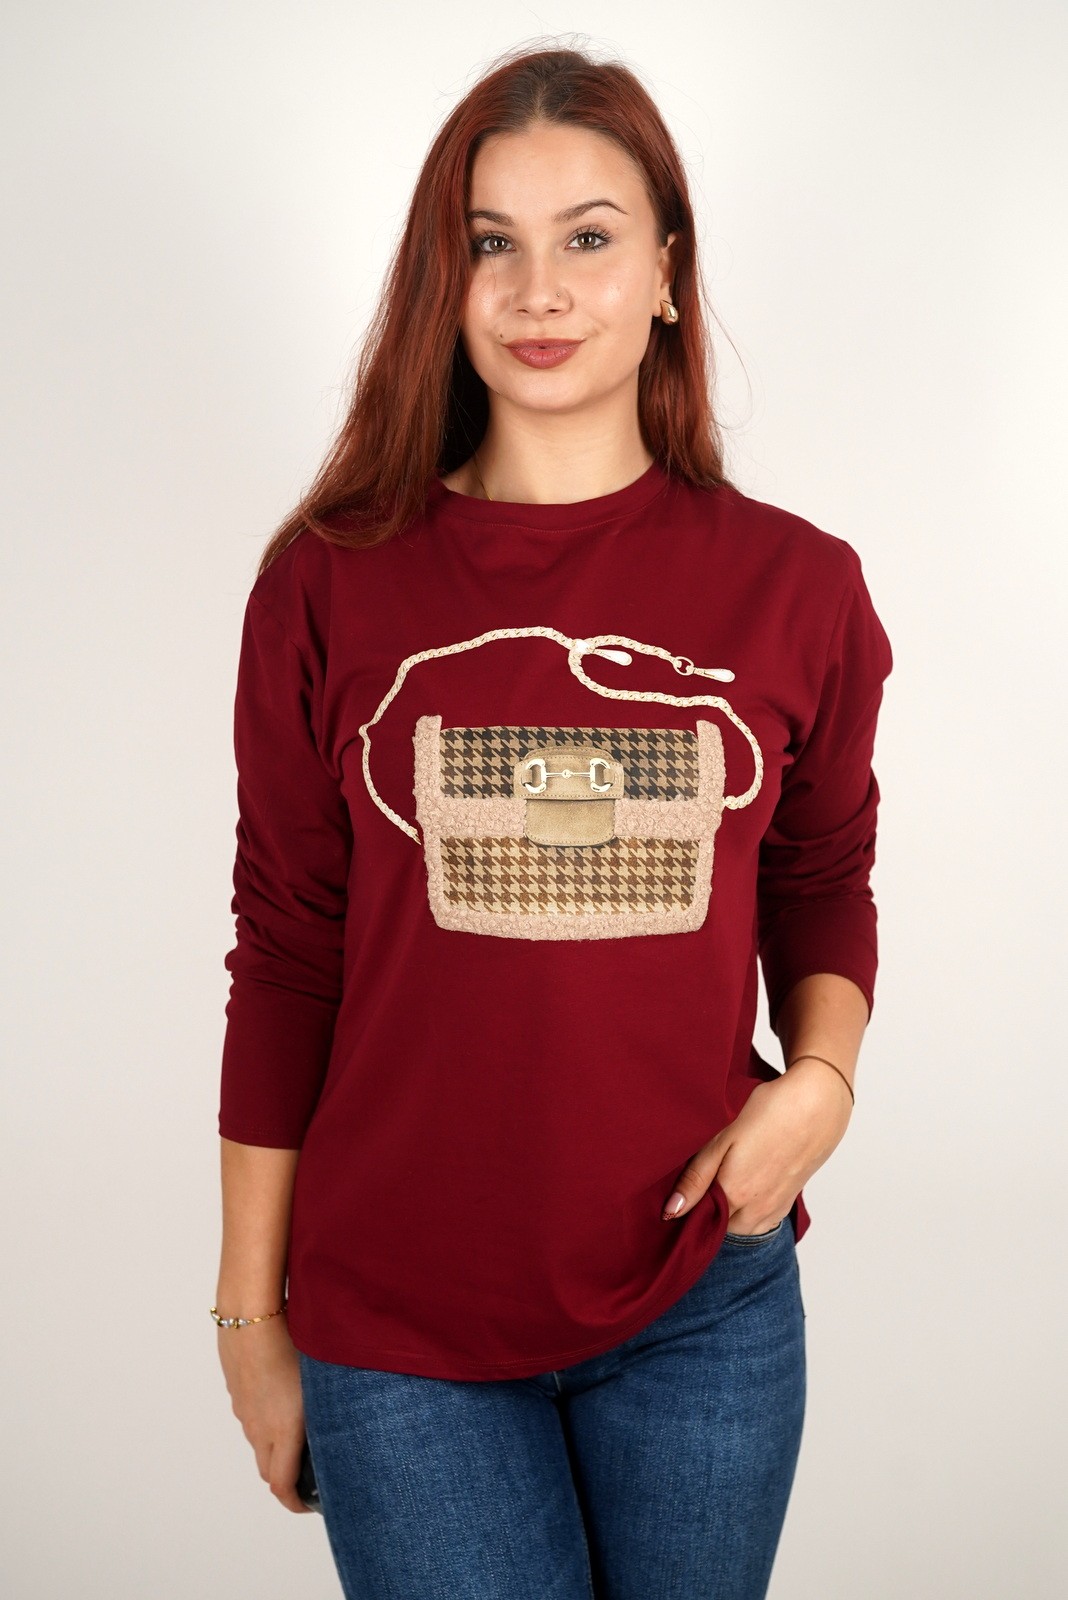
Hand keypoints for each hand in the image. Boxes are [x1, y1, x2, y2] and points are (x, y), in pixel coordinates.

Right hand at [216, 1313, 312, 1513]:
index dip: (295, 1503)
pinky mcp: (236, 1391)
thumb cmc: (291, 1342)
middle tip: (308, 1472)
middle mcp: (259, 1427)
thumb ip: (331, 1405)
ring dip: (274, 1448)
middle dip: (285, 1479)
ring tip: (297, 1432)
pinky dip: (263, 1421)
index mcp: (283, 1430)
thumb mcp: (320, 1376)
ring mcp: (244, 1410)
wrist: (250, 1314)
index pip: (281, 1486)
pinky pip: (249, 1416)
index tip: (309, 1504)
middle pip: (267, 1471)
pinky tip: (279, 1397)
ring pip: (257, 1441)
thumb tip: (347, 1419)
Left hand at [661, 1057, 853, 1229]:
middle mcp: (756, 1209)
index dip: (688, 1207)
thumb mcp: (723, 1139)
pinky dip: (750, 1213)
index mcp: (734, 1194)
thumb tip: (671, 1211)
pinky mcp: (789, 1201)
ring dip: (730, 1215)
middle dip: (708, 1213)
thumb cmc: (769, 1113)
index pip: (700, 1220)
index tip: (684, 1188)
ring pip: (742, 1228)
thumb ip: (696, 1178)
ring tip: (725, 1182)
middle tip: (703, 1181)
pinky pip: (762, 1222)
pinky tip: (748, 1186)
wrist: (817, 1105)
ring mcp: (775, 1208)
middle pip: (720, 1227)